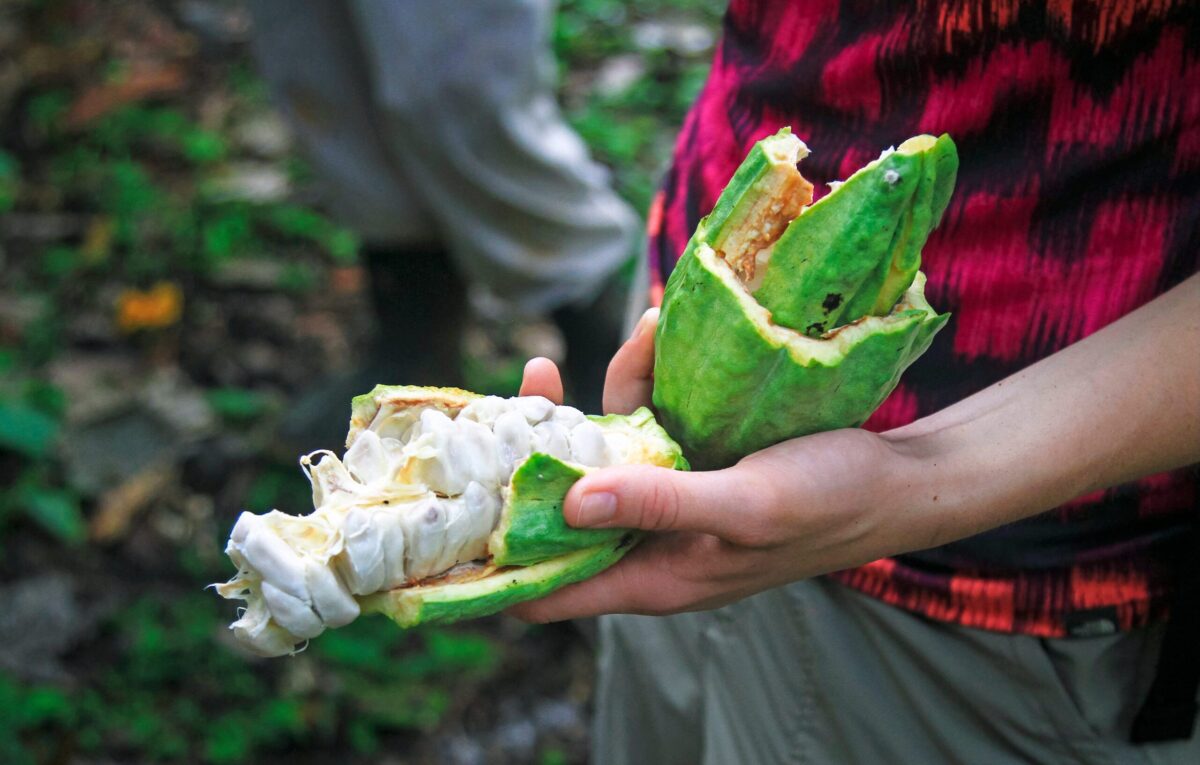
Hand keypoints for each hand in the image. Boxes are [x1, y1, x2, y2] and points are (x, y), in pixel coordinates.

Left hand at [513, 275, 1199, 621]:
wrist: (898, 477)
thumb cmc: (829, 504)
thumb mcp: (747, 505)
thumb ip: (662, 504)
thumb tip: (568, 501)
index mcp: (651, 575)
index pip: (545, 583)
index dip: (493, 556)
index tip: (453, 504)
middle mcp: (646, 538)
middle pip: (559, 499)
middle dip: (538, 443)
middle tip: (534, 378)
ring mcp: (666, 493)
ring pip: (602, 445)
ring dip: (607, 388)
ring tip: (645, 332)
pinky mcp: (690, 454)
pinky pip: (646, 414)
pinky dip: (648, 374)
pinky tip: (664, 326)